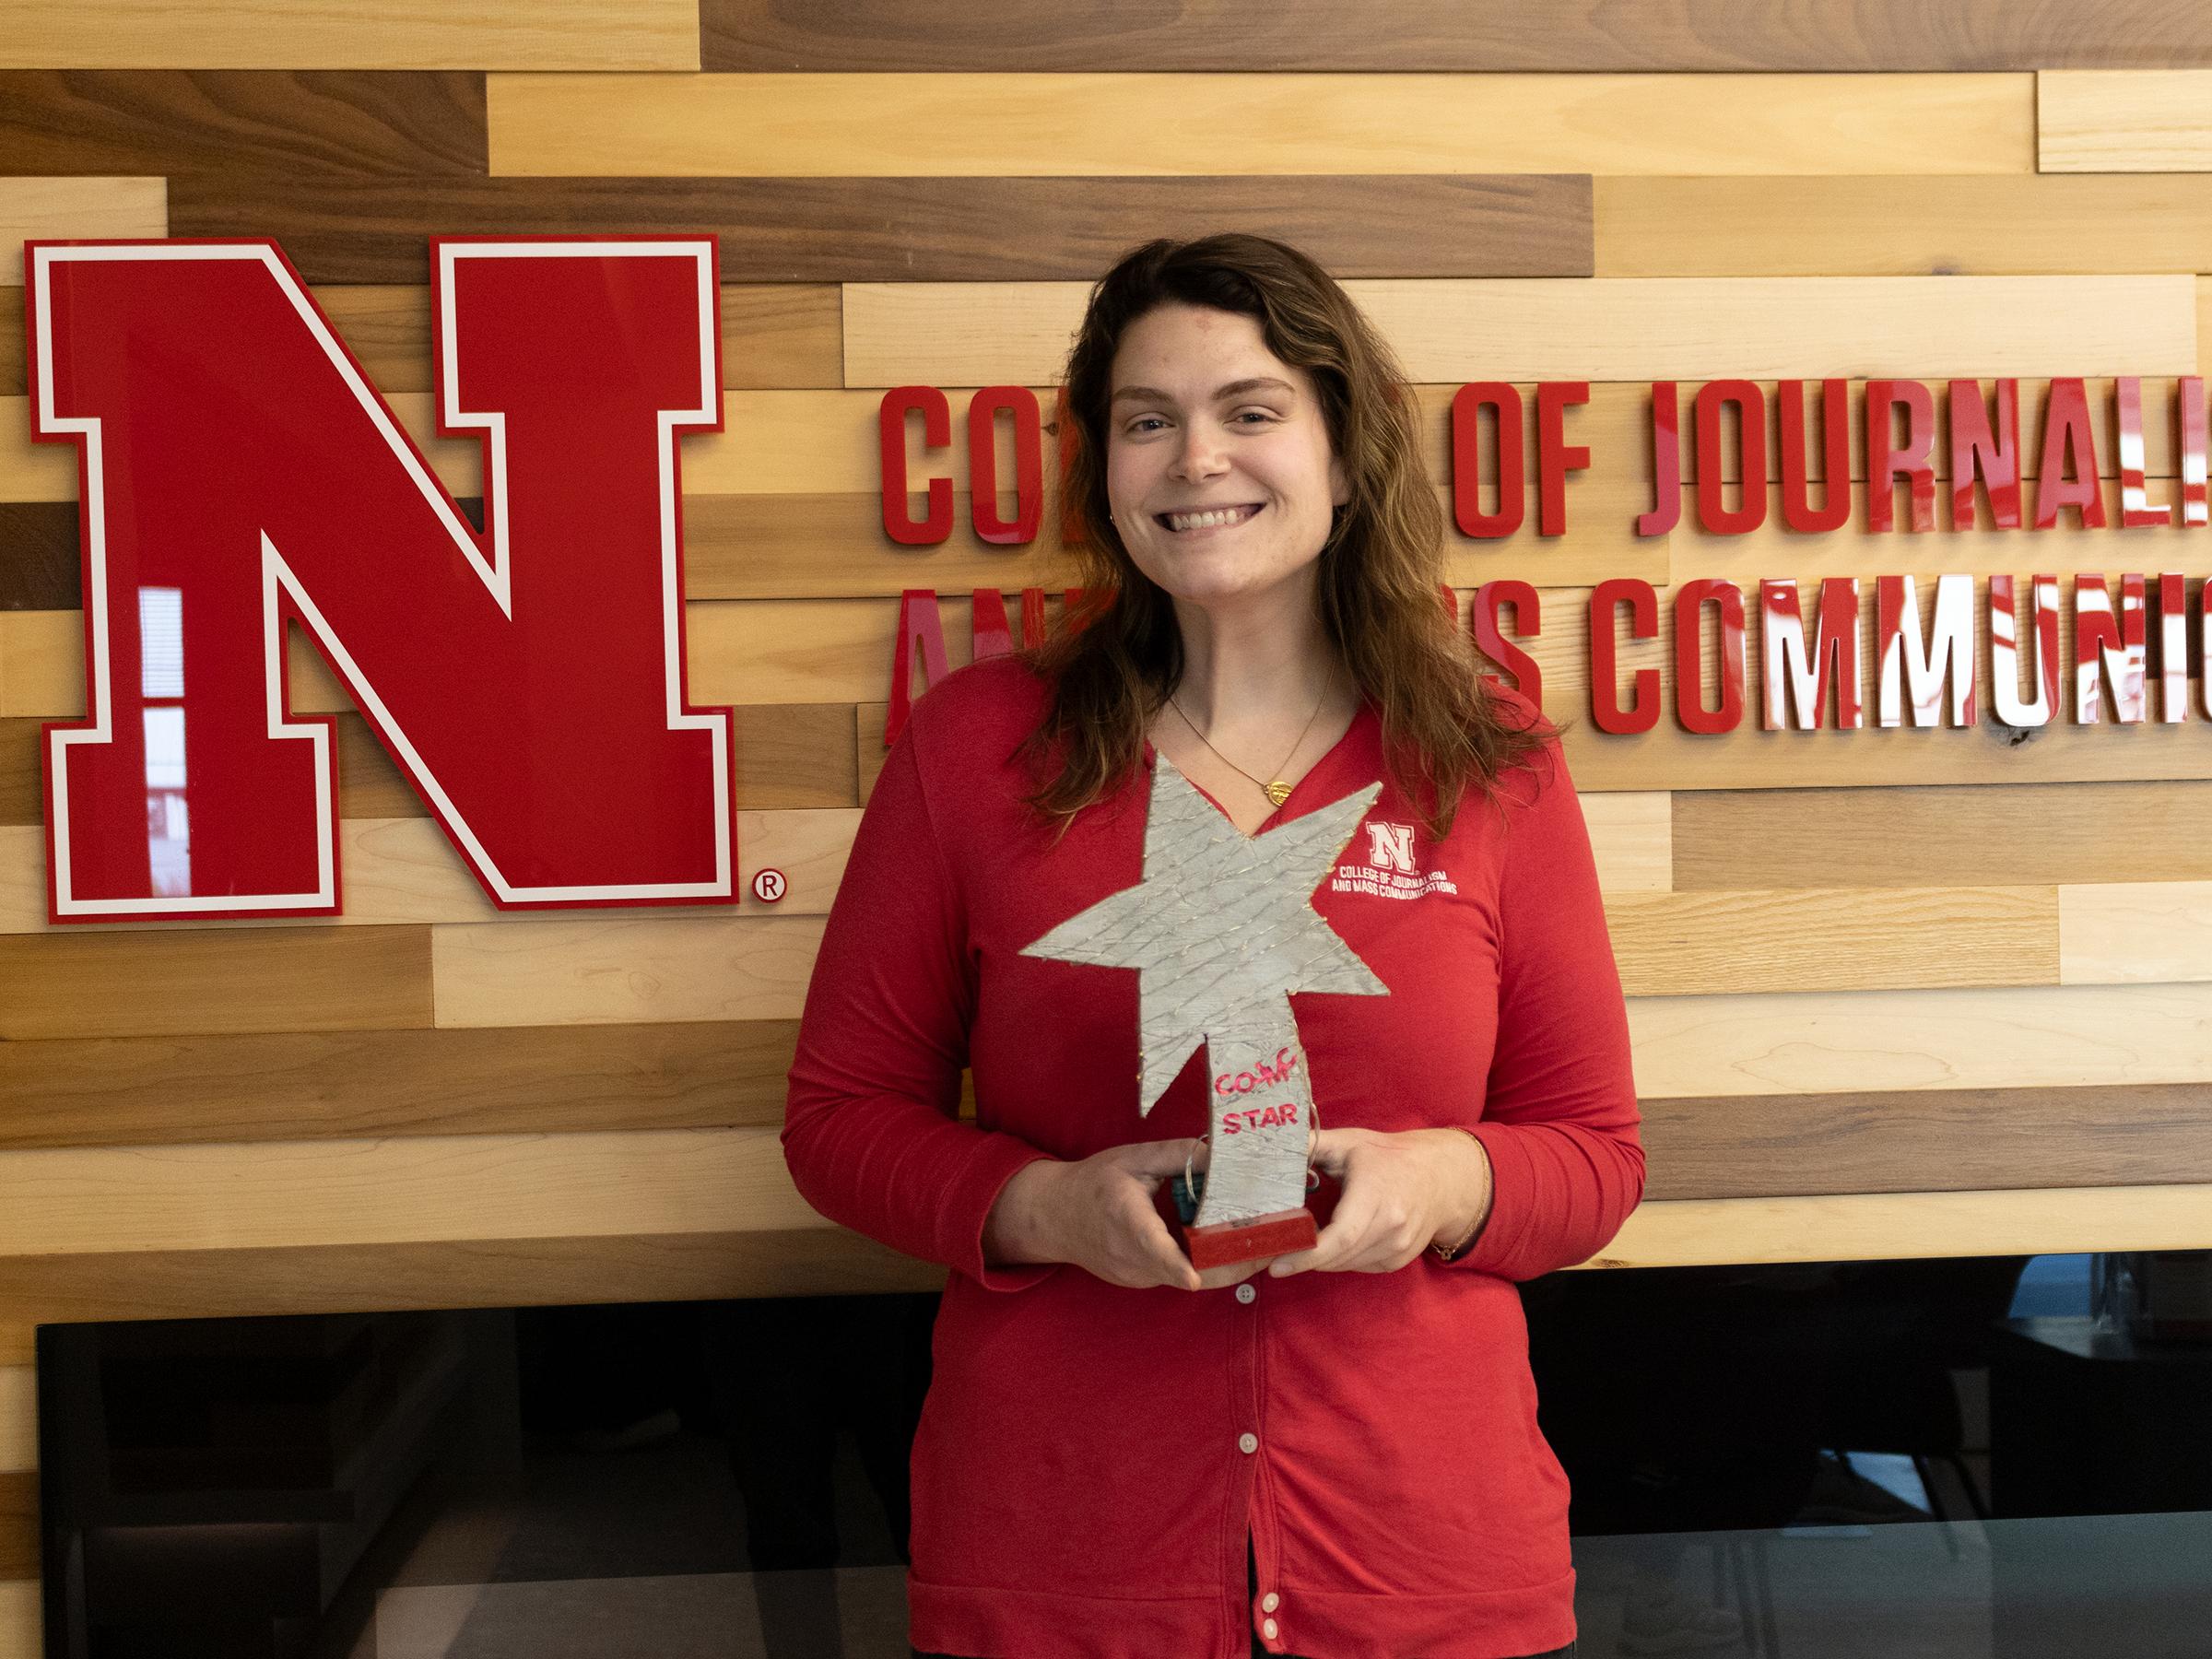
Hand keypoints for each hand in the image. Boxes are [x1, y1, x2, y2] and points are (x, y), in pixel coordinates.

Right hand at [985, 1139, 1267, 1292]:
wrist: (1052, 1217)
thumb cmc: (1091, 1184)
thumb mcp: (1131, 1160)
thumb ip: (1175, 1155)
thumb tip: (1219, 1151)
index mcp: (1125, 1220)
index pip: (1152, 1250)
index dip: (1177, 1266)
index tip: (1196, 1277)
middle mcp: (1129, 1256)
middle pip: (1186, 1273)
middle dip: (1232, 1264)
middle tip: (1272, 1243)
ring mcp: (1135, 1275)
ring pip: (1189, 1278)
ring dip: (1225, 1265)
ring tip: (1263, 1240)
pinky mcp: (1141, 1280)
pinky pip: (1180, 1277)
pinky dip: (1207, 1265)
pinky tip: (1231, 1245)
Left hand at [1268, 1126, 1490, 1276]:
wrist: (1441, 1177)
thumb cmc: (1390, 1157)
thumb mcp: (1350, 1142)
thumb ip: (1312, 1145)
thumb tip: (1275, 1146)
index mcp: (1376, 1194)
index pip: (1341, 1236)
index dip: (1308, 1254)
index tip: (1277, 1264)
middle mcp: (1392, 1226)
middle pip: (1339, 1256)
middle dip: (1303, 1259)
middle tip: (1273, 1253)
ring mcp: (1398, 1247)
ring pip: (1345, 1265)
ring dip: (1320, 1259)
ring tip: (1297, 1244)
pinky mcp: (1398, 1260)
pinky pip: (1358, 1266)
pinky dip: (1339, 1258)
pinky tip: (1331, 1241)